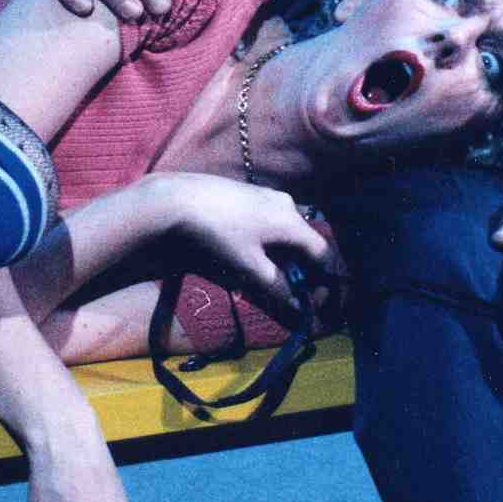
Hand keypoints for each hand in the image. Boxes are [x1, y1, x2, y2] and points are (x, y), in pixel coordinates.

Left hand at [152, 172, 331, 301]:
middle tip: (288, 293)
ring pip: (288, 232)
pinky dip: (271, 243)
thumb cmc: (219, 234)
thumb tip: (298, 307)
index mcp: (292, 222)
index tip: (312, 302)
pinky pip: (272, 222)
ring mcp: (268, 195)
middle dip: (301, 271)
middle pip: (306, 243)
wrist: (179, 199)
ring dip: (284, 258)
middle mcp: (287, 204)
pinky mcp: (250, 193)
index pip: (323, 253)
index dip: (323, 281)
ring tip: (265, 277)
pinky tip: (249, 254)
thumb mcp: (249, 267)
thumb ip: (277, 287)